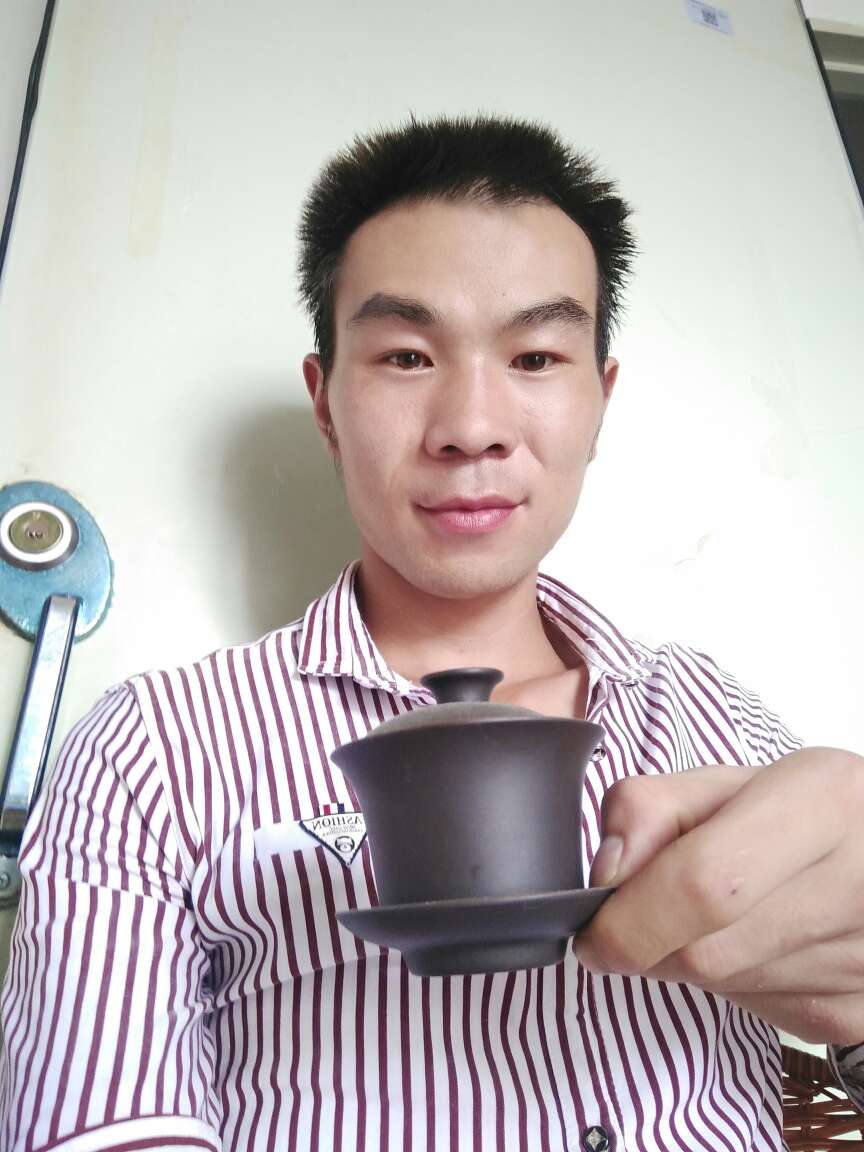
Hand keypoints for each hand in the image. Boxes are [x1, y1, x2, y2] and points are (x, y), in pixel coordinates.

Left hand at [573, 749, 863, 1044]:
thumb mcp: (724, 782)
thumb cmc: (796, 811)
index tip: (594, 929)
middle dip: (649, 940)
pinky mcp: (861, 1014)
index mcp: (823, 802)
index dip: (632, 918)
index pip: (705, 883)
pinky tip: (755, 941)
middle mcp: (858, 882)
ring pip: (724, 988)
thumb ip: (650, 809)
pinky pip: (758, 1013)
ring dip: (689, 959)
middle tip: (645, 911)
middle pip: (705, 951)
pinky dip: (732, 983)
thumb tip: (607, 873)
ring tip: (720, 912)